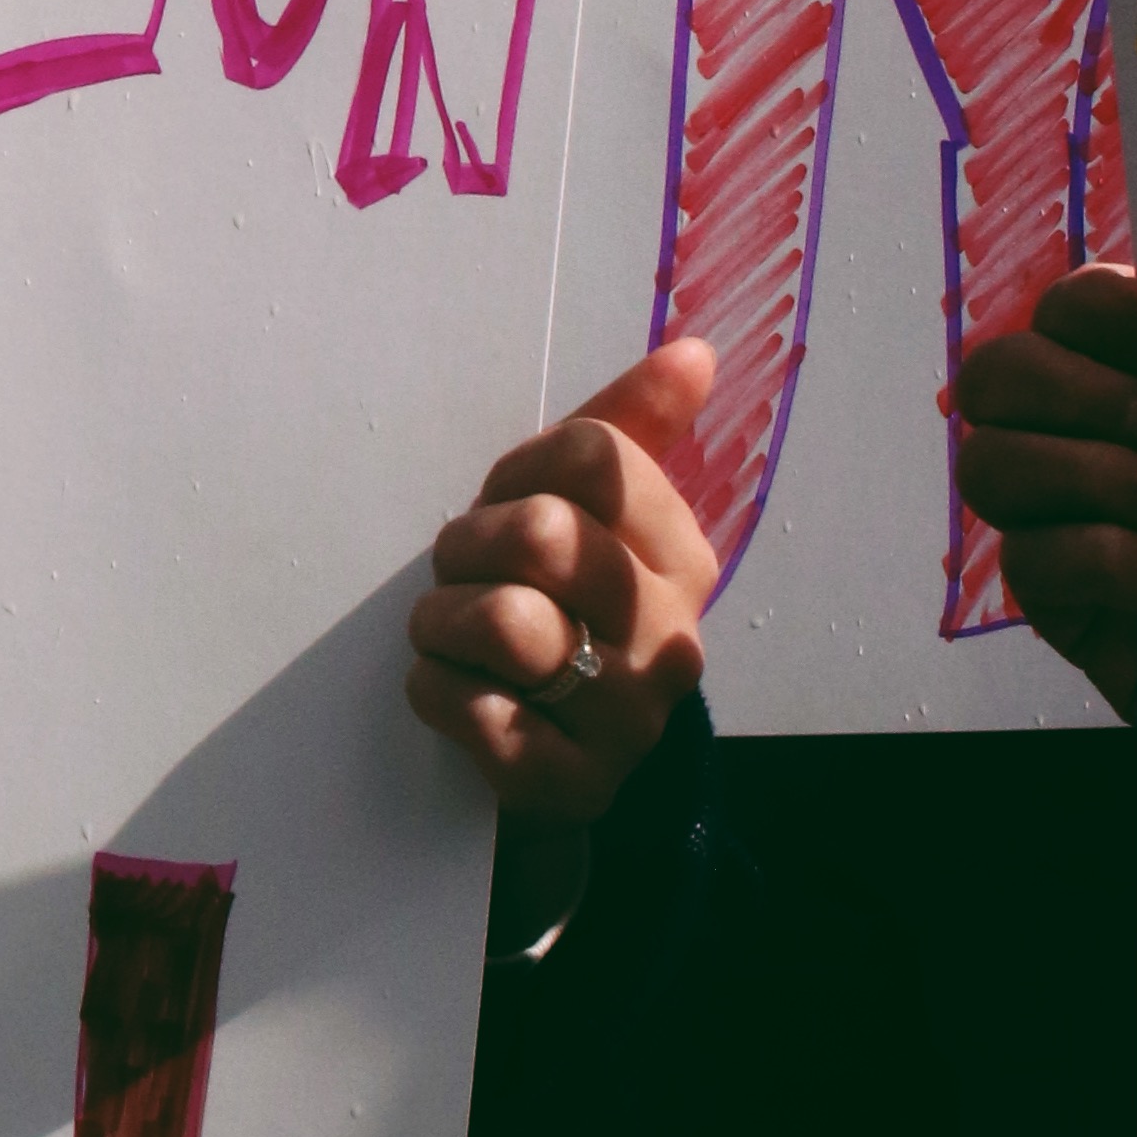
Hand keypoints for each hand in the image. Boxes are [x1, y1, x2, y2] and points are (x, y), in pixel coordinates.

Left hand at [405, 338, 716, 820]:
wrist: (555, 752)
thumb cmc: (556, 605)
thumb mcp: (585, 512)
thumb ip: (632, 427)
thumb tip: (696, 352)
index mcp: (681, 556)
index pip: (592, 456)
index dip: (520, 472)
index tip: (510, 506)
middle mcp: (672, 636)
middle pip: (542, 530)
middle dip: (468, 546)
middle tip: (463, 574)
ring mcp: (632, 718)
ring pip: (505, 623)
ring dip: (444, 622)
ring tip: (453, 636)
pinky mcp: (575, 784)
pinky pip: (477, 712)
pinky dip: (440, 694)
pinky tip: (459, 694)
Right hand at [952, 260, 1136, 719]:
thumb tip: (1136, 292)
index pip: (1074, 306)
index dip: (1107, 310)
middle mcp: (1090, 431)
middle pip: (999, 375)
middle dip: (1082, 396)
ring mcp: (1065, 515)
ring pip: (991, 465)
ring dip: (1094, 478)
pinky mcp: (1059, 600)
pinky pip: (1029, 559)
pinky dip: (1104, 561)